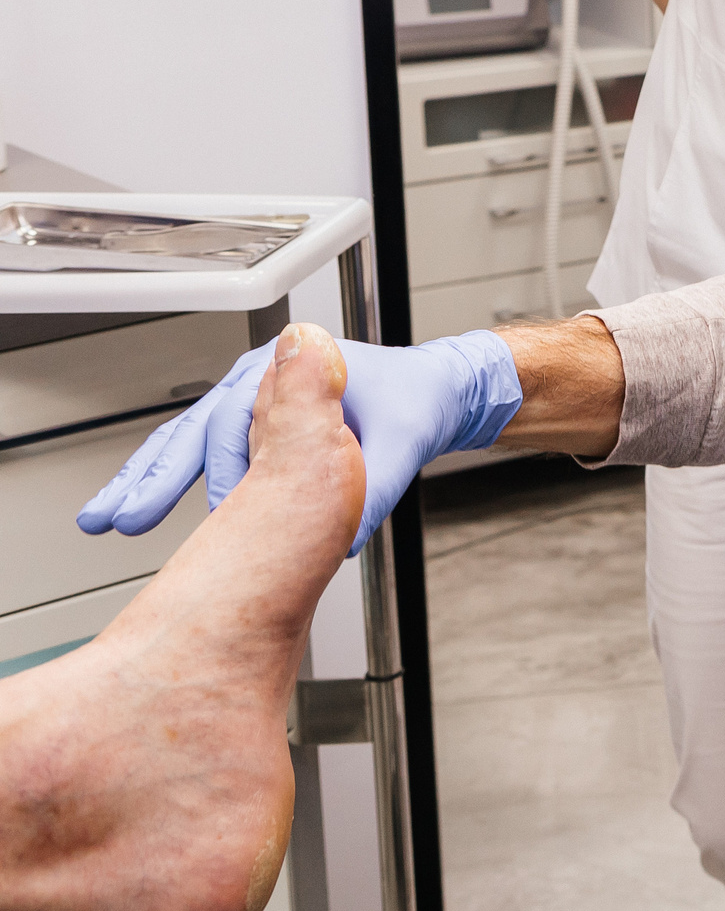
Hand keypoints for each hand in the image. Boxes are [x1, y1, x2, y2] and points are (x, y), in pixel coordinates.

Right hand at [77, 331, 522, 554]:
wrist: (433, 392)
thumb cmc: (417, 402)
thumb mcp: (404, 443)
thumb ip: (374, 488)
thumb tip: (344, 541)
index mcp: (296, 369)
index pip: (242, 416)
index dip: (223, 467)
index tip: (212, 514)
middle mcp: (264, 380)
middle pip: (197, 427)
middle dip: (157, 477)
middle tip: (123, 519)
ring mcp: (252, 403)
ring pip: (185, 439)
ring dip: (145, 479)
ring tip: (105, 519)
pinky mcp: (251, 429)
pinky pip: (198, 451)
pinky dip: (163, 477)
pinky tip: (131, 506)